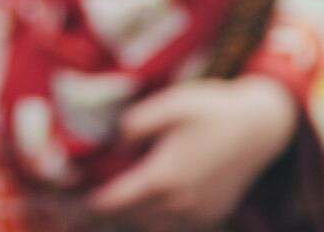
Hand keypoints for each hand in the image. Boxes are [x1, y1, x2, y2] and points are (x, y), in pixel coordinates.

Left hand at [86, 76, 300, 230]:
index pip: (113, 202)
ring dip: (128, 213)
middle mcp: (180, 204)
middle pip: (128, 217)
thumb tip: (110, 142)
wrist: (262, 128)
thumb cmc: (212, 109)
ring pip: (150, 225)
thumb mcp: (170, 104)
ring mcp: (198, 214)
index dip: (84, 200)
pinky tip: (143, 197)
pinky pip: (171, 225)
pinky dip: (153, 216)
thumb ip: (134, 124)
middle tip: (72, 197)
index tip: (62, 192)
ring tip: (107, 194)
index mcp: (164, 178)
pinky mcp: (210, 215)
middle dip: (101, 208)